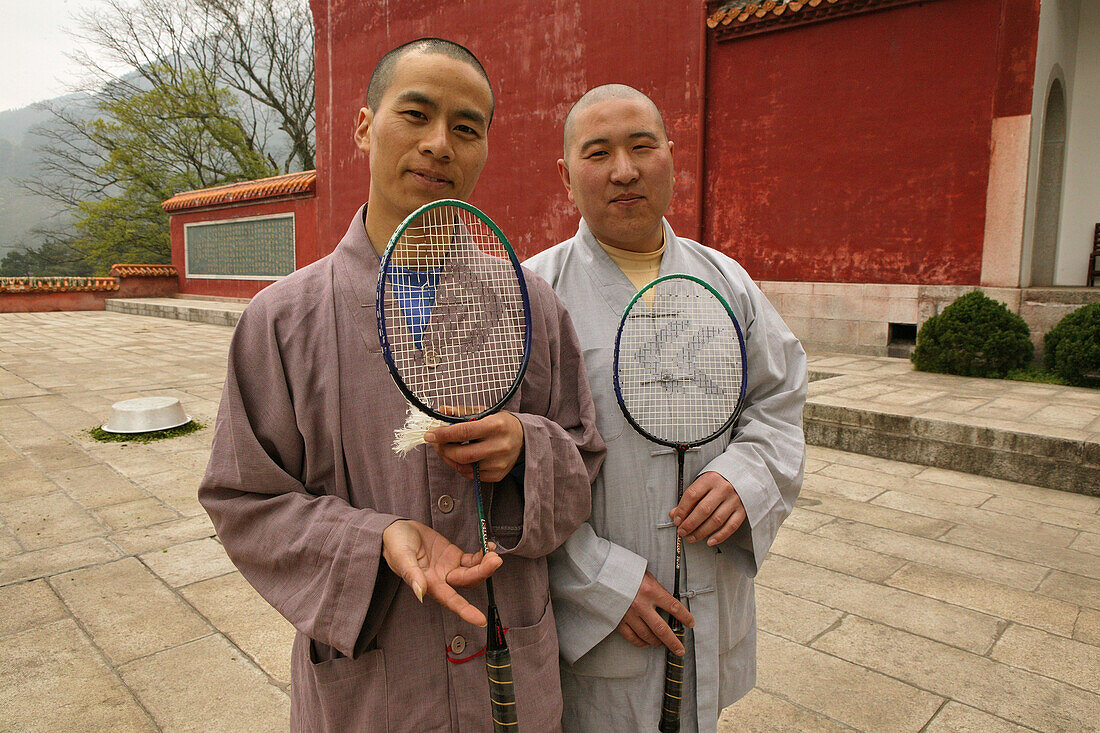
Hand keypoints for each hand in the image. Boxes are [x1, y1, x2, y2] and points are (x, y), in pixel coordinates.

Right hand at [381, 519, 501, 626]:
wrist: (397, 530)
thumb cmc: (394, 545)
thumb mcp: (401, 557)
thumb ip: (411, 574)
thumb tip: (420, 593)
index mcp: (428, 583)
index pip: (450, 600)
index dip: (465, 611)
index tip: (480, 620)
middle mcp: (441, 579)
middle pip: (467, 582)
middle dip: (483, 573)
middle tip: (495, 560)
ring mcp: (449, 568)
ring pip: (473, 572)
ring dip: (486, 565)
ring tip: (494, 553)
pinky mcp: (453, 556)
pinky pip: (472, 560)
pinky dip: (482, 556)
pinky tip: (489, 549)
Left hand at [424, 411, 523, 481]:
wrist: (523, 438)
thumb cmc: (501, 423)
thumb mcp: (484, 412)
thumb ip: (461, 412)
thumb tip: (441, 411)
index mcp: (496, 425)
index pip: (464, 432)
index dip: (443, 434)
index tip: (429, 434)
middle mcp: (499, 446)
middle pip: (462, 454)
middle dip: (444, 449)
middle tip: (436, 443)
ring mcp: (499, 463)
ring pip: (464, 467)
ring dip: (449, 459)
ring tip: (446, 449)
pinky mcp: (497, 474)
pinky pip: (471, 475)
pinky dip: (460, 466)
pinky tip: (459, 457)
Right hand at [615, 571, 693, 654]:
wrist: (600, 573)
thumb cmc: (624, 572)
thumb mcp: (645, 576)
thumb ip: (656, 590)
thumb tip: (666, 603)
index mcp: (651, 591)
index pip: (674, 607)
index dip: (685, 617)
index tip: (690, 623)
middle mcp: (641, 605)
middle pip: (662, 629)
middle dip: (673, 642)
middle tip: (680, 650)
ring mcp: (629, 615)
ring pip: (647, 636)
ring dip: (657, 642)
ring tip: (662, 644)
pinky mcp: (618, 620)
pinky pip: (632, 637)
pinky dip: (640, 642)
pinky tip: (645, 643)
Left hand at [670, 471, 745, 546]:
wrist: (744, 475)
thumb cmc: (720, 480)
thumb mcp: (703, 483)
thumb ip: (689, 498)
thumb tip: (675, 514)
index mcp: (711, 479)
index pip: (692, 495)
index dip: (682, 510)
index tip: (676, 519)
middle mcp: (723, 489)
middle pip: (703, 510)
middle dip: (690, 524)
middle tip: (682, 531)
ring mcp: (734, 500)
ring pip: (716, 520)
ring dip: (701, 532)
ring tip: (692, 537)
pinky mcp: (742, 510)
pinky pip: (731, 526)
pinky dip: (720, 536)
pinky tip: (710, 540)